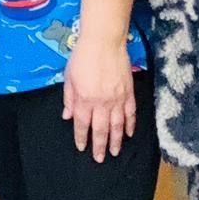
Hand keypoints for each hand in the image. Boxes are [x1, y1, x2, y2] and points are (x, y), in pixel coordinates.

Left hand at [62, 34, 135, 159]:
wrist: (104, 41)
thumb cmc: (82, 56)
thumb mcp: (69, 76)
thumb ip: (69, 98)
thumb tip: (67, 116)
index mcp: (84, 99)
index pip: (83, 124)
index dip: (81, 137)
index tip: (81, 147)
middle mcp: (101, 103)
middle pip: (101, 130)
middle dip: (99, 146)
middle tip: (100, 158)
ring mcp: (117, 99)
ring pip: (117, 126)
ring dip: (116, 141)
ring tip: (115, 152)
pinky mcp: (129, 93)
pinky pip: (131, 114)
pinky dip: (130, 125)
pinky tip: (128, 134)